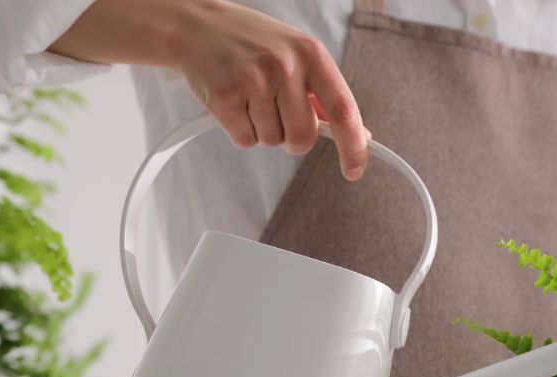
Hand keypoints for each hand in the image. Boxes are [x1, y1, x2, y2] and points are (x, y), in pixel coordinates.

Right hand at [51, 0, 368, 179]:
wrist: (198, 25)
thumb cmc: (252, 43)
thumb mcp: (296, 55)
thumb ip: (324, 94)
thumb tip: (358, 134)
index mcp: (311, 54)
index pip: (343, 109)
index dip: (353, 146)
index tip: (355, 170)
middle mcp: (285, 65)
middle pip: (303, 138)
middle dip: (292, 138)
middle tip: (277, 113)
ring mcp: (253, 80)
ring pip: (272, 141)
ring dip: (262, 129)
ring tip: (249, 97)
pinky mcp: (225, 96)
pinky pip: (245, 139)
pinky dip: (239, 130)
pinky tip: (233, 102)